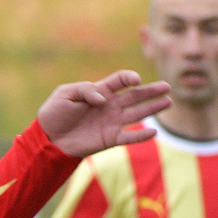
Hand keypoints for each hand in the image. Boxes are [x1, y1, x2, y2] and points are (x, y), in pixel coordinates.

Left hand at [35, 71, 173, 158]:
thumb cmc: (54, 113)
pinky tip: (154, 132)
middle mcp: (110, 105)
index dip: (129, 78)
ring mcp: (112, 122)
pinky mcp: (110, 139)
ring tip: (168, 101)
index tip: (135, 80)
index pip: (120, 80)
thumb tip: (104, 98)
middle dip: (151, 91)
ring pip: (137, 113)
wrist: (48, 137)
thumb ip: (86, 91)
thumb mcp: (65, 94)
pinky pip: (129, 136)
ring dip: (153, 108)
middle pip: (135, 95)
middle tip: (167, 87)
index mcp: (100, 91)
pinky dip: (141, 135)